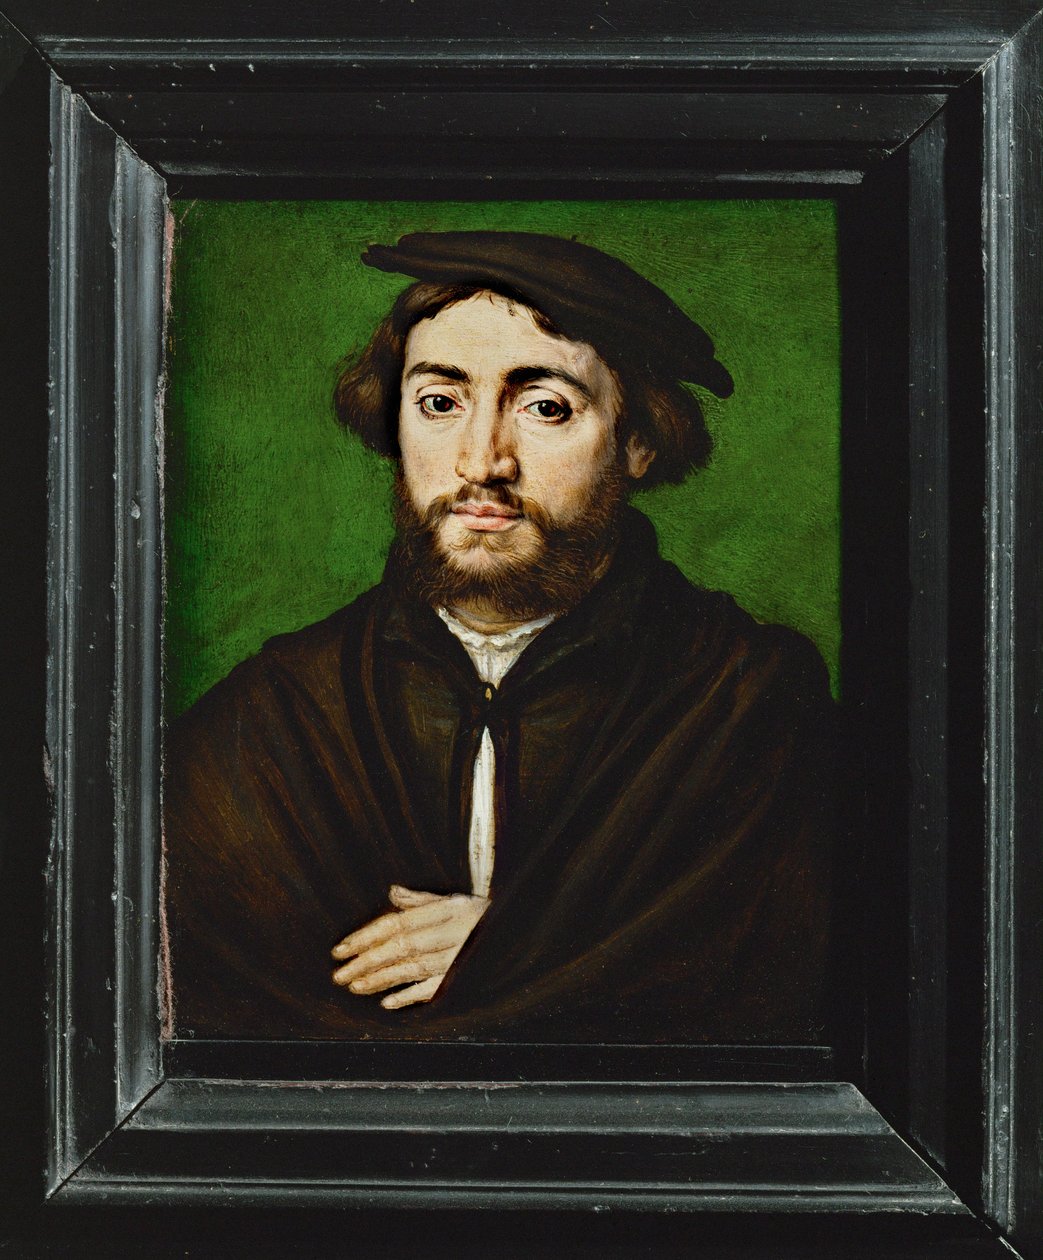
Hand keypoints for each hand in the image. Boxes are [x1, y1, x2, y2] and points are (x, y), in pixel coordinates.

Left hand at [331, 885, 489, 1009]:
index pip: (397, 922)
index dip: (366, 935)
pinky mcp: (466, 978)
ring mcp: (459, 957)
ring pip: (412, 969)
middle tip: (339, 975)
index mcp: (446, 909)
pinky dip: (410, 996)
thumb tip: (391, 892)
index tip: (340, 948)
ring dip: (381, 979)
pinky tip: (387, 1003)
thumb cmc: (485, 916)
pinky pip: (435, 989)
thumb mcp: (457, 900)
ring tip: (355, 986)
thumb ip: (422, 899)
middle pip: (400, 946)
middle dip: (366, 961)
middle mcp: (451, 932)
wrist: (523, 932)